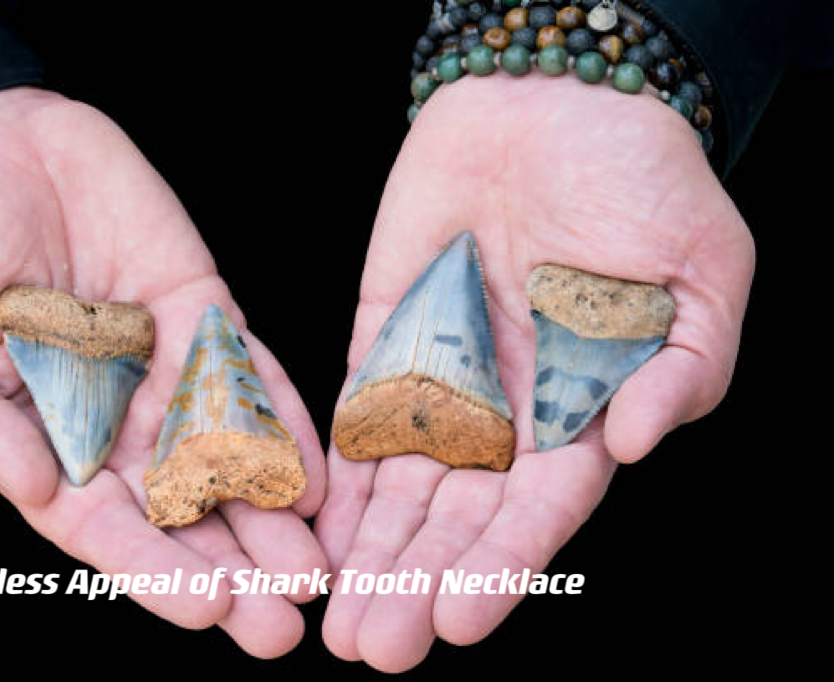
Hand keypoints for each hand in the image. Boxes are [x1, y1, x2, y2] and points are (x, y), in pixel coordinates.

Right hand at [0, 87, 326, 656]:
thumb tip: (30, 491)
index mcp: (40, 434)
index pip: (103, 523)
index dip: (152, 568)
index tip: (206, 609)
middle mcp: (111, 413)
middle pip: (179, 507)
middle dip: (230, 566)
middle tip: (281, 623)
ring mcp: (163, 364)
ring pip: (226, 454)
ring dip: (271, 514)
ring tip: (314, 570)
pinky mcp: (203, 311)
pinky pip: (250, 371)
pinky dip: (282, 421)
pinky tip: (316, 474)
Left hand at [316, 75, 753, 670]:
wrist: (554, 101)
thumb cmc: (646, 180)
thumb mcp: (705, 273)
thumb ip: (683, 369)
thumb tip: (631, 443)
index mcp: (582, 410)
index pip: (538, 509)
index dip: (501, 566)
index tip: (459, 621)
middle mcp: (507, 411)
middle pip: (456, 517)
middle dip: (418, 583)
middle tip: (378, 648)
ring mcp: (440, 378)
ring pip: (399, 486)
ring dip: (371, 554)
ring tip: (340, 621)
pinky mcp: (383, 339)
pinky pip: (353, 417)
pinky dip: (335, 475)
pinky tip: (315, 532)